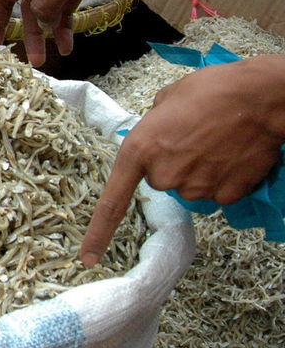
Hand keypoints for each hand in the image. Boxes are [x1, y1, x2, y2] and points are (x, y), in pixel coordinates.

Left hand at [80, 56, 284, 265]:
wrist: (258, 98)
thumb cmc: (210, 90)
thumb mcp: (165, 100)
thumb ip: (152, 124)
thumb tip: (155, 135)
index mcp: (139, 150)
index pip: (113, 201)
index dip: (99, 232)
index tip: (89, 258)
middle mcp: (163, 175)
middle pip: (161, 182)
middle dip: (172, 164)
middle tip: (192, 137)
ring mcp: (196, 188)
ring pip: (191, 187)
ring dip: (200, 171)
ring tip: (216, 141)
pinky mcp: (226, 195)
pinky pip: (218, 192)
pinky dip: (225, 178)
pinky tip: (233, 154)